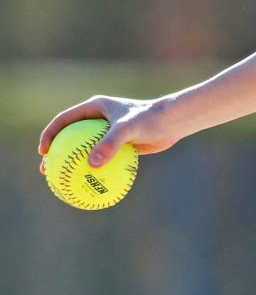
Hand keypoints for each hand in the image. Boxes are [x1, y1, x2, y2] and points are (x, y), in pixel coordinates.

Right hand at [37, 96, 178, 173]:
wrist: (174, 122)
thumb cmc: (150, 120)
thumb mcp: (127, 129)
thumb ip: (110, 144)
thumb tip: (91, 164)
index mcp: (94, 108)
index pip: (63, 121)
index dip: (49, 135)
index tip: (43, 152)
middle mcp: (99, 119)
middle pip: (70, 137)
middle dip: (56, 154)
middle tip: (47, 170)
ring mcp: (109, 132)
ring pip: (86, 150)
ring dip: (75, 165)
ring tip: (65, 182)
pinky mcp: (121, 144)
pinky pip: (104, 159)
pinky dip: (98, 171)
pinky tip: (93, 187)